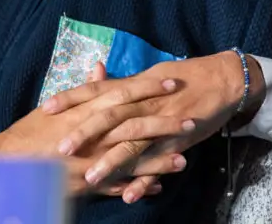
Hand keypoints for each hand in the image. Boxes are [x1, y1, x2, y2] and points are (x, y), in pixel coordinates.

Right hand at [0, 64, 191, 198]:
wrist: (8, 162)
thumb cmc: (32, 130)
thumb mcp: (57, 104)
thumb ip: (85, 88)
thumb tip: (102, 66)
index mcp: (86, 110)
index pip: (124, 93)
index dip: (150, 87)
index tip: (174, 81)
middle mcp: (92, 134)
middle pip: (135, 126)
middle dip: (164, 123)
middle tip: (191, 119)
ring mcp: (91, 160)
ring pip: (132, 159)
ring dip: (159, 160)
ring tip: (183, 160)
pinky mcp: (86, 184)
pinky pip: (117, 185)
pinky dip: (137, 186)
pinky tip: (158, 187)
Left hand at [46, 51, 265, 189]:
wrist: (224, 79)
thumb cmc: (185, 76)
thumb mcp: (152, 76)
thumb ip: (123, 82)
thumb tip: (98, 78)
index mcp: (136, 85)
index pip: (98, 89)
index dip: (72, 97)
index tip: (47, 107)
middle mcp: (146, 103)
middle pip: (111, 117)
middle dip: (85, 133)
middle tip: (59, 149)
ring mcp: (162, 122)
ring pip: (133, 141)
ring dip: (111, 161)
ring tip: (89, 178)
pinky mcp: (178, 141)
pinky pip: (159, 162)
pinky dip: (144, 180)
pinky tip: (128, 195)